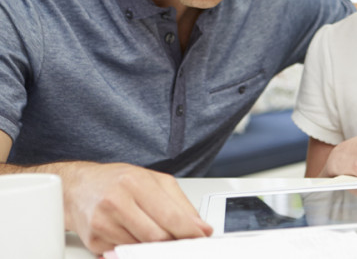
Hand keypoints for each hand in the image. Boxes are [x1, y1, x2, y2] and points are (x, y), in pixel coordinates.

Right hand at [63, 162, 211, 254]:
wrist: (78, 187)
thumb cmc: (118, 181)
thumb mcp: (154, 181)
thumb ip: (180, 203)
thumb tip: (201, 227)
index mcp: (135, 183)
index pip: (170, 216)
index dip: (190, 231)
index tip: (202, 237)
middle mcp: (117, 202)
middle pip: (158, 236)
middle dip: (175, 242)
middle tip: (185, 242)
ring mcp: (103, 223)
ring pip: (143, 248)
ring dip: (156, 248)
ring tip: (160, 236)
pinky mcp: (94, 241)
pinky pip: (126, 254)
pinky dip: (137, 250)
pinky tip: (137, 237)